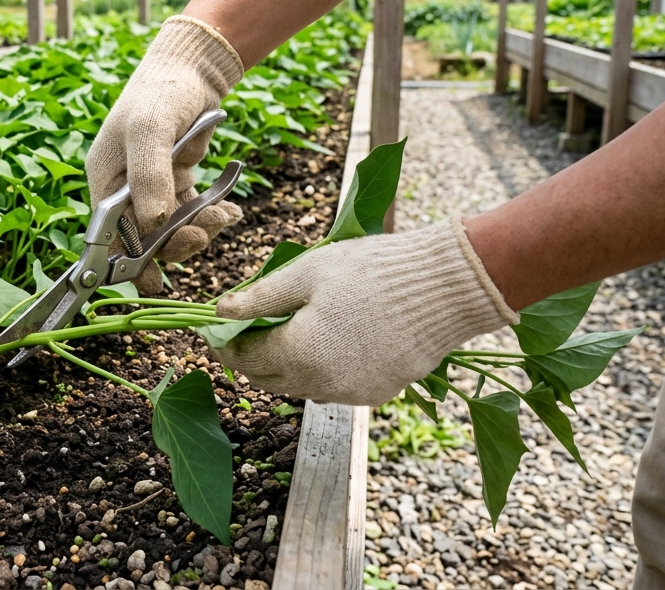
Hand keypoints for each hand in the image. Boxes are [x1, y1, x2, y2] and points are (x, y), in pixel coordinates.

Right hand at [86, 16, 245, 294]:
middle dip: (175, 244)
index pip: (110, 234)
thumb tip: (153, 224)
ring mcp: (153, 188)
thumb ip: (149, 176)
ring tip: (222, 217)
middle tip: (203, 236)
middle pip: (145, 238)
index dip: (128, 262)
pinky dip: (212, 216)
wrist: (193, 66)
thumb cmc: (161, 93)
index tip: (151, 283)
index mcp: (105, 180)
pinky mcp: (178, 183)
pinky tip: (229, 210)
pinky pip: (193, 213)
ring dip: (199, 231)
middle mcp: (126, 189)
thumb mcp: (149, 130)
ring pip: (173, 230)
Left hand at [213, 218, 518, 405]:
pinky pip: (335, 388)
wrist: (445, 287)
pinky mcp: (378, 393)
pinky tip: (330, 342)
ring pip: (302, 387)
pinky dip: (322, 371)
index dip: (227, 343)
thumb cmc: (372, 271)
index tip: (219, 328)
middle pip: (270, 379)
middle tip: (250, 328)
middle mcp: (321, 384)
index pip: (246, 358)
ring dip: (288, 365)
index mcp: (298, 353)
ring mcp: (352, 393)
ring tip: (290, 330)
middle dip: (254, 356)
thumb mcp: (306, 272)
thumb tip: (221, 311)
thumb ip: (260, 297)